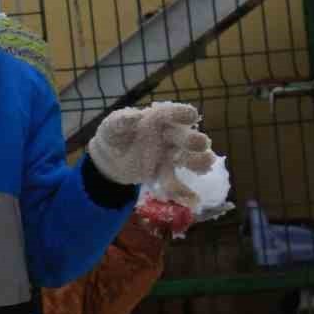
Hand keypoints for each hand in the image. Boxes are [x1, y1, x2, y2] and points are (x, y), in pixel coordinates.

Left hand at [88, 101, 214, 194]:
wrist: (110, 158)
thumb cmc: (115, 135)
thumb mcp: (112, 126)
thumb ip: (121, 121)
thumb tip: (134, 116)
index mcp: (157, 119)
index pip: (172, 113)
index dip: (182, 114)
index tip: (191, 116)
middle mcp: (169, 135)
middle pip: (185, 137)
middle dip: (194, 141)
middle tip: (201, 144)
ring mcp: (170, 154)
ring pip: (188, 158)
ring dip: (197, 162)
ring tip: (203, 168)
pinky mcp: (166, 171)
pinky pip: (177, 181)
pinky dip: (184, 191)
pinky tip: (192, 200)